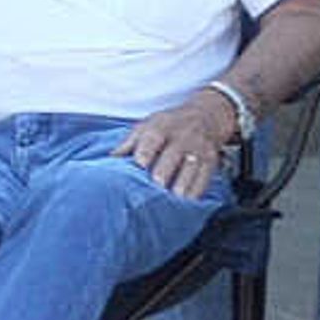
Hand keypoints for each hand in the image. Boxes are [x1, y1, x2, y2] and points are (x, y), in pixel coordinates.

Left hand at [120, 93, 242, 195]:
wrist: (205, 116)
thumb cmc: (168, 124)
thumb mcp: (147, 125)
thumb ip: (128, 143)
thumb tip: (110, 160)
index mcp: (161, 127)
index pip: (152, 139)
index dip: (144, 153)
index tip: (138, 167)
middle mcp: (181, 138)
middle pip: (171, 158)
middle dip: (162, 175)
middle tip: (153, 190)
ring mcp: (197, 150)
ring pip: (189, 172)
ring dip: (179, 188)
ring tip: (169, 201)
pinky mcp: (210, 163)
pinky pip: (203, 181)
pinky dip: (193, 194)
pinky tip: (184, 203)